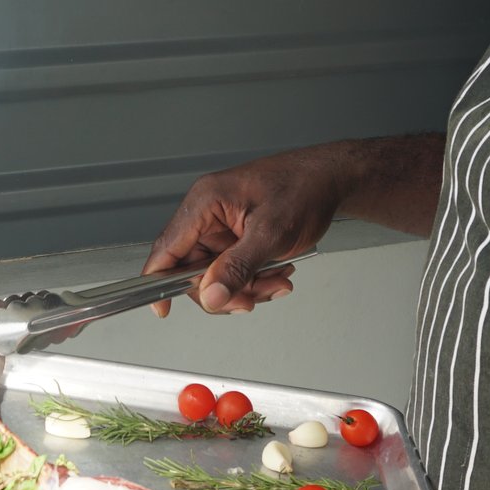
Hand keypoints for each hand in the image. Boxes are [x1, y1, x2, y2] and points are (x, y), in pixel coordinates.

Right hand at [142, 150, 345, 315]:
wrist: (331, 179)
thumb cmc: (303, 187)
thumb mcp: (271, 233)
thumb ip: (238, 267)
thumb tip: (211, 294)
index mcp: (205, 202)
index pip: (167, 247)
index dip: (159, 281)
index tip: (162, 309)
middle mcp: (208, 214)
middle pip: (194, 270)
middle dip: (224, 289)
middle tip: (250, 299)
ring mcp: (223, 227)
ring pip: (218, 275)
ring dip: (247, 287)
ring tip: (277, 280)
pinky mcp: (238, 237)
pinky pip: (235, 270)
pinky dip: (256, 279)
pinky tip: (279, 272)